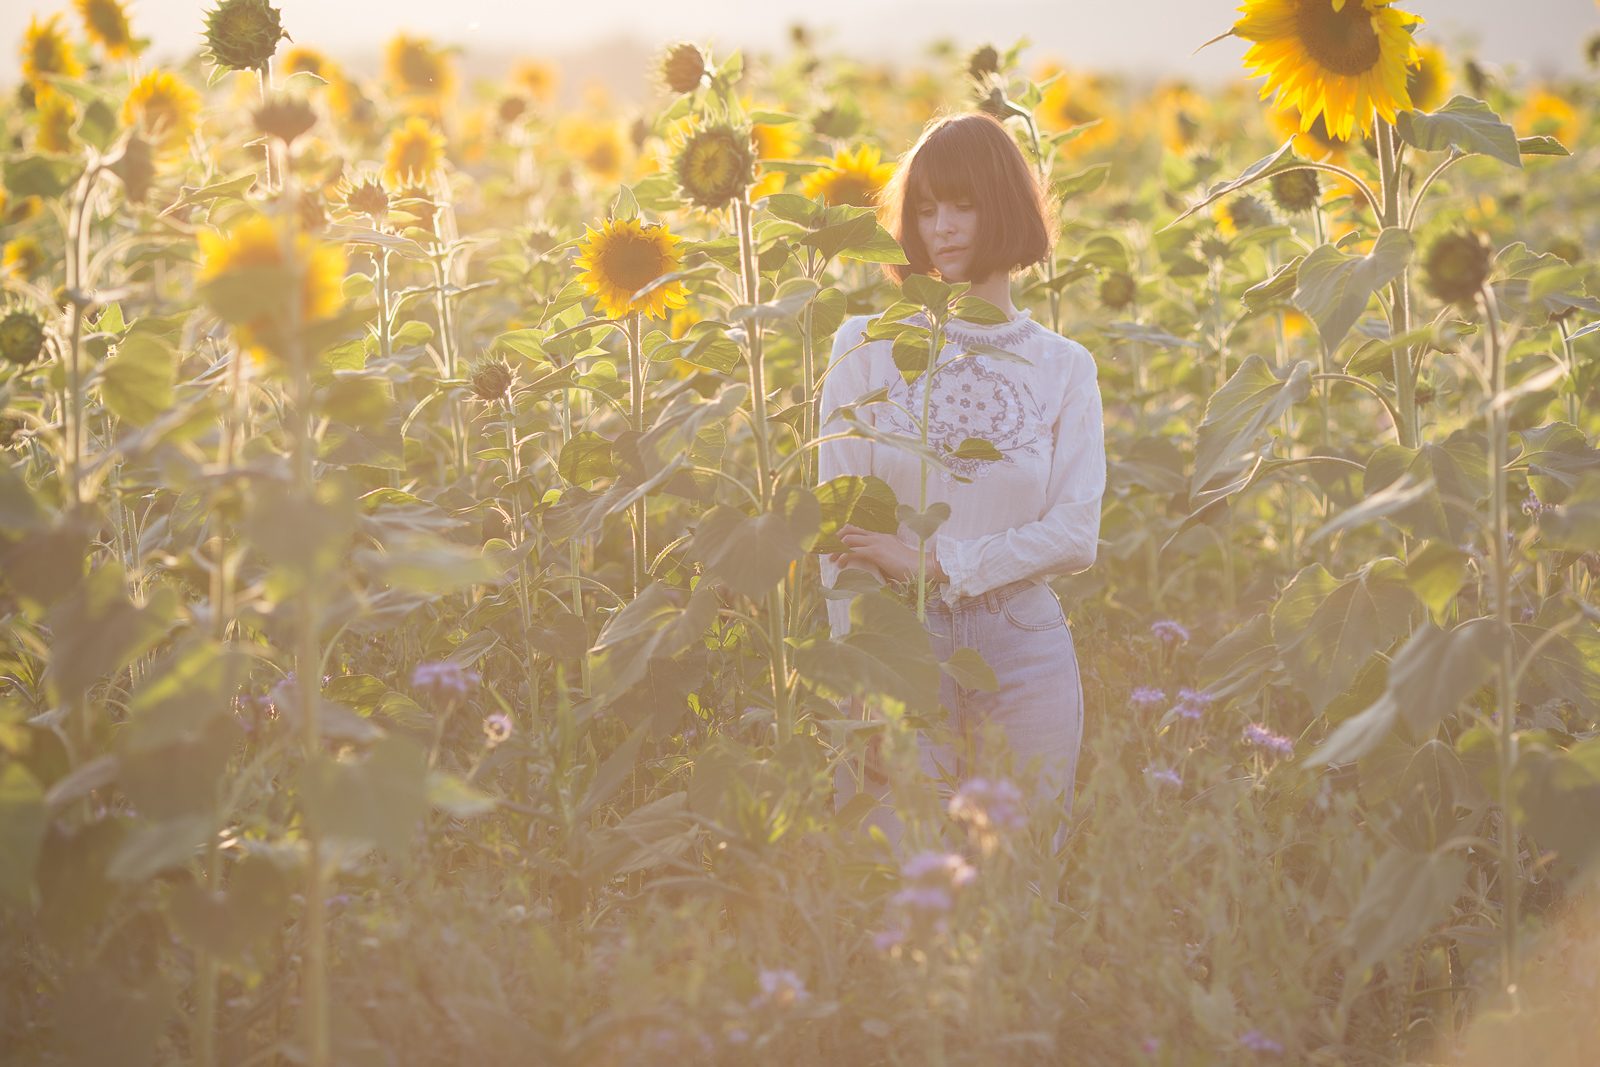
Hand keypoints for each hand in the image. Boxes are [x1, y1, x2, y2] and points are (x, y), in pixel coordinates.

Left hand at [826, 524, 946, 583]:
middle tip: (828, 551)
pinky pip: (853, 552)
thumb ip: (880, 562)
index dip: (842, 535)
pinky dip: (843, 557)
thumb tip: (871, 571)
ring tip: (832, 560)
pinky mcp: (876, 553)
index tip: (833, 545)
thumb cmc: (910, 569)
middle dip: (835, 540)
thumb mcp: (892, 562)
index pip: (856, 530)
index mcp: (881, 537)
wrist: (923, 567)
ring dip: (837, 550)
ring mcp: (876, 543)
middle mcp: (877, 536)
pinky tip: (840, 565)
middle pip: (849, 531)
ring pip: (848, 540)